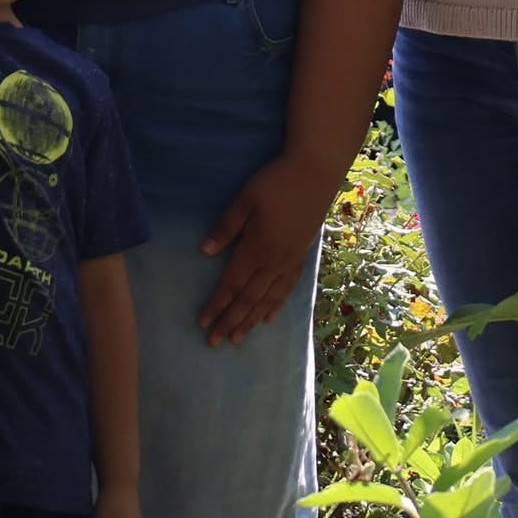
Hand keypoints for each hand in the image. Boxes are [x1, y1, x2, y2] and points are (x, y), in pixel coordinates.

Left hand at [197, 152, 332, 345]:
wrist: (315, 175)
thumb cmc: (274, 183)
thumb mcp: (244, 200)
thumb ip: (226, 228)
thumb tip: (204, 253)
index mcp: (257, 248)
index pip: (232, 284)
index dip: (217, 304)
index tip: (203, 323)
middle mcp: (274, 262)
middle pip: (249, 299)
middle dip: (230, 321)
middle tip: (215, 342)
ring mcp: (290, 262)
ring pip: (268, 299)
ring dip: (251, 320)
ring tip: (237, 338)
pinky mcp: (301, 257)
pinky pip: (287, 289)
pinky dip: (276, 306)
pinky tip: (268, 318)